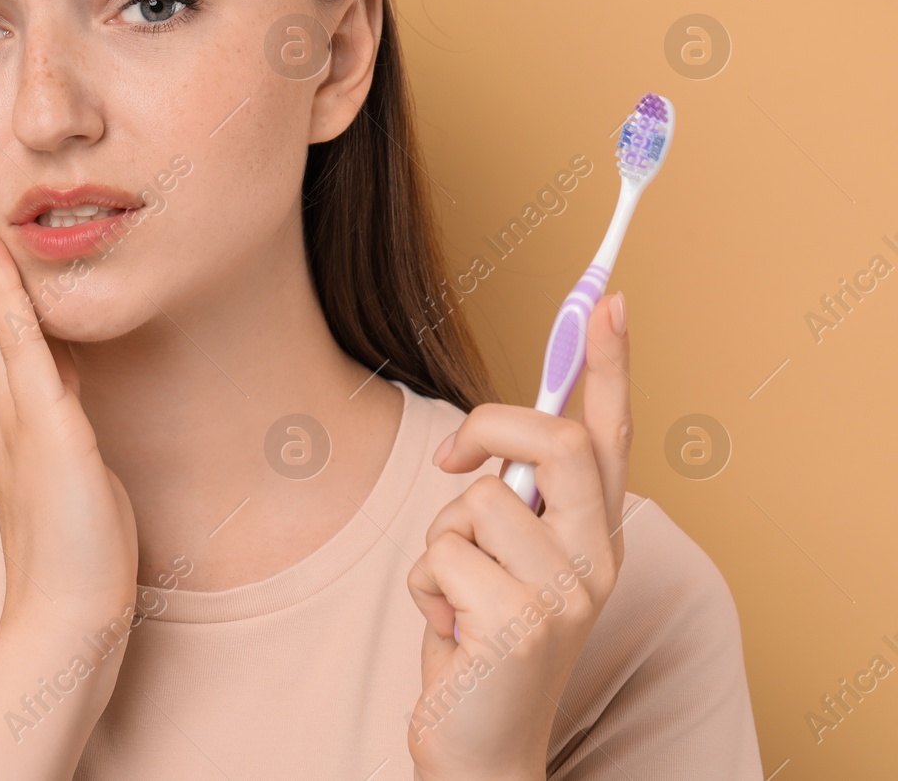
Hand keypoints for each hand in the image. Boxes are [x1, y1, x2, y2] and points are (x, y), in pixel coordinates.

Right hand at [0, 144, 140, 634]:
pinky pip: (18, 342)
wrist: (68, 615)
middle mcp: (2, 395)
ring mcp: (16, 406)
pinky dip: (0, 288)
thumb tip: (66, 380)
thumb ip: (60, 416)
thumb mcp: (70, 462)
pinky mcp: (43, 425)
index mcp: (10, 402)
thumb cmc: (77, 550)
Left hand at [404, 292, 632, 780]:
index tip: (609, 300)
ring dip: (440, 541)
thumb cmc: (482, 641)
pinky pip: (440, 553)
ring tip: (457, 594)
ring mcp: (565, 594)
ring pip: (476, 499)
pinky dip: (424, 586)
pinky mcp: (517, 623)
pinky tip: (448, 628)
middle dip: (487, 425)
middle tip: (452, 455)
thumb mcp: (506, 562)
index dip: (611, 364)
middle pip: (556, 441)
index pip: (613, 435)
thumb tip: (481, 442)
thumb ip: (513, 503)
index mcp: (598, 538)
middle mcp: (597, 561)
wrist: (482, 747)